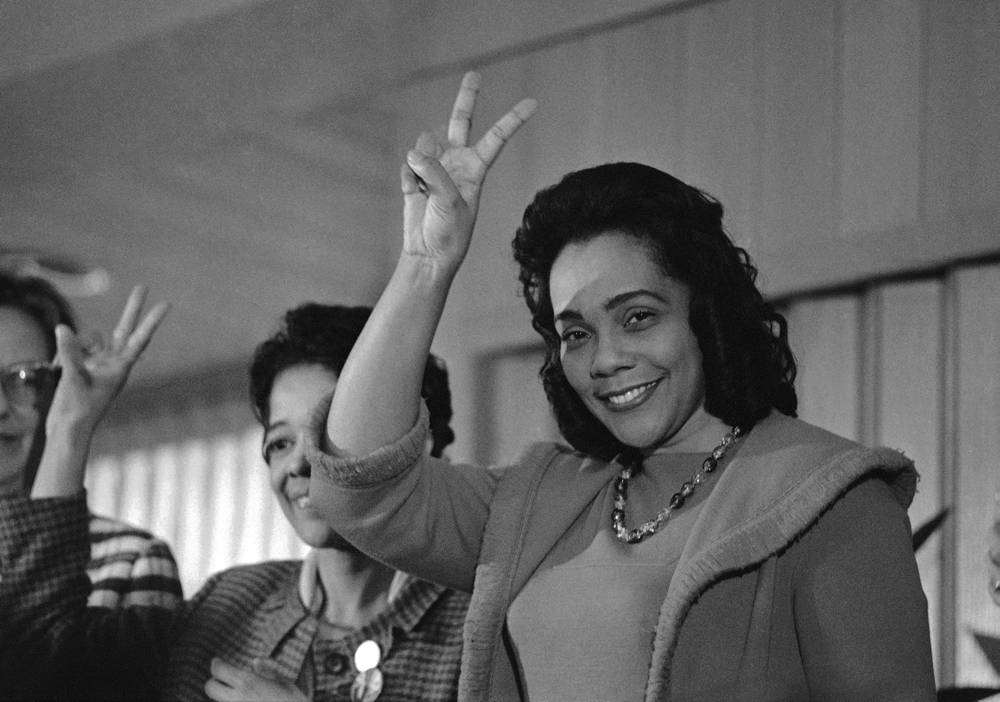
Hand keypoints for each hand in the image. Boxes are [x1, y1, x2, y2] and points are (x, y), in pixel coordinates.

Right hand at [30, 286, 167, 496]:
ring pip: (92, 339)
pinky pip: (75, 348)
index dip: (152, 321)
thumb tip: (63, 328)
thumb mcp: (73, 379)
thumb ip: (70, 353)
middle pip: (124, 330)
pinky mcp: (84, 366)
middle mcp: (114, 362)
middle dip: (132, 309)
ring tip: (70, 372)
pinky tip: (62, 370)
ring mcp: (99, 363)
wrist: (68, 430)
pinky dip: (67, 353)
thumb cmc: (77, 409)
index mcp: (121, 368)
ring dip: (78, 346)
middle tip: (143, 286)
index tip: (167, 304)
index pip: (140, 339)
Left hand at [204, 657, 306, 701]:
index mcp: (249, 682)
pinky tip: (245, 701)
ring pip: (218, 700)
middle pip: (210, 687)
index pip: (219, 670)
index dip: (216, 664)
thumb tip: (255, 662)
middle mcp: (237, 698)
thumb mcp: (284, 683)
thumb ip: (268, 670)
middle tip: (222, 678)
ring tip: (238, 692)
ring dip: (223, 696)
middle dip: (213, 681)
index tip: (218, 662)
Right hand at [400, 71, 535, 273]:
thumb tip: (414, 152)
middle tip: (475, 74)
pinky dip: (408, 179)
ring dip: (422, 164)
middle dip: (467, 98)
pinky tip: (415, 196)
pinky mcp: (414, 178)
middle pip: (461, 122)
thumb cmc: (449, 233)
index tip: (533, 103)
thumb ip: (434, 172)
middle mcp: (457, 164)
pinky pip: (408, 167)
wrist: (428, 255)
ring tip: (426, 189)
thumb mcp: (449, 202)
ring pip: (424, 147)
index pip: (496, 138)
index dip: (513, 119)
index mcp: (476, 170)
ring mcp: (434, 169)